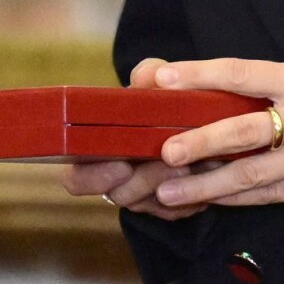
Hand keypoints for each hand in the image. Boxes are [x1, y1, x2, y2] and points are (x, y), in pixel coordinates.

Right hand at [61, 57, 212, 220]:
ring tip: (191, 165)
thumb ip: (148, 74)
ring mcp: (144, 197)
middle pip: (119, 194)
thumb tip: (145, 77)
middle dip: (145, 180)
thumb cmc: (166, 99)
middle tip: (170, 162)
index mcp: (98, 153)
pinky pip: (180, 209)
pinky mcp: (173, 206)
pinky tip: (207, 176)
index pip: (76, 178)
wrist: (202, 117)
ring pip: (152, 204)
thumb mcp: (157, 82)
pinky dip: (193, 194)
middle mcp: (117, 180)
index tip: (122, 164)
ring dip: (172, 184)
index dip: (94, 177)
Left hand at [137, 56, 283, 210]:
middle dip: (201, 140)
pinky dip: (236, 198)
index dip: (203, 74)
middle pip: (245, 128)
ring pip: (251, 172)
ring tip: (168, 191)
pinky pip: (270, 194)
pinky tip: (209, 200)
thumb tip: (224, 93)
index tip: (165, 76)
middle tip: (165, 149)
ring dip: (207, 183)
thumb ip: (281, 89)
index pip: (245, 72)